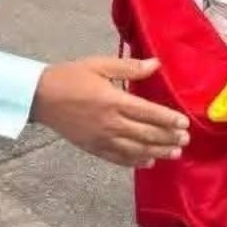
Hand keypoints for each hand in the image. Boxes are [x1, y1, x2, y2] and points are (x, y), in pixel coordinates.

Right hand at [31, 57, 189, 167]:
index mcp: (113, 100)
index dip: (168, 119)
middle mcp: (110, 123)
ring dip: (157, 152)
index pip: (148, 113)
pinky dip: (134, 162)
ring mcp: (101, 138)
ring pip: (135, 150)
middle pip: (145, 134)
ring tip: (174, 153)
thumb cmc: (70, 77)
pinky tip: (148, 162)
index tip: (184, 123)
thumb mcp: (99, 65)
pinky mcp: (92, 147)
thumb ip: (129, 67)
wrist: (40, 97)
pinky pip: (117, 158)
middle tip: (185, 140)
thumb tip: (156, 64)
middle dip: (168, 138)